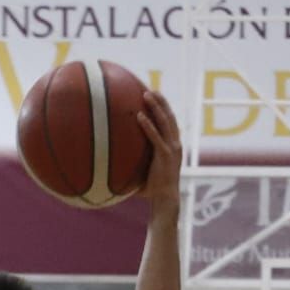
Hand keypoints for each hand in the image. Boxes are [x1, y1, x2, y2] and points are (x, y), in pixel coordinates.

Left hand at [135, 91, 181, 210]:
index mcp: (174, 146)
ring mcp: (171, 149)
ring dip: (156, 107)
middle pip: (170, 117)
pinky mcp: (165, 155)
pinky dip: (147, 126)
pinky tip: (138, 116)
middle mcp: (175, 144)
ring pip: (165, 122)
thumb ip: (134, 161)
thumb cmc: (153, 189)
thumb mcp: (144, 170)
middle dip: (161, 102)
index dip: (164, 109)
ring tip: (146, 94)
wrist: (165, 199)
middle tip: (151, 90)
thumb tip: (113, 158)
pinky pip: (155, 137)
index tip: (155, 97)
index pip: (170, 123)